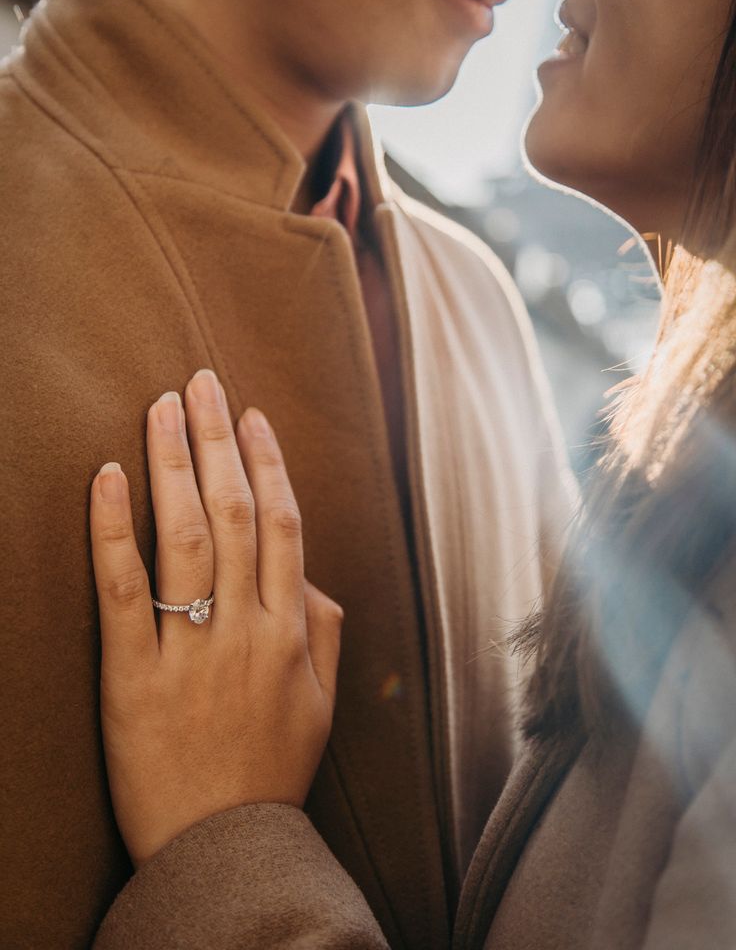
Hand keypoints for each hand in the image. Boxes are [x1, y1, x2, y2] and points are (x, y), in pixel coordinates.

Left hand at [89, 369, 342, 866]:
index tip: (249, 414)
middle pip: (236, 513)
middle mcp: (247, 629)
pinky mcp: (132, 678)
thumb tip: (305, 572)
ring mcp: (191, 651)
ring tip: (161, 406)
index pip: (283, 524)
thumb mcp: (322, 702)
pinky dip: (115, 530)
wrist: (223, 850)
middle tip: (200, 381)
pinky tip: (107, 478)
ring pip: (187, 536)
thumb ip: (323, 628)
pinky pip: (124, 592)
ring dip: (174, 464)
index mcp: (291, 632)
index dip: (268, 462)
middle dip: (218, 440)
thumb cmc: (273, 771)